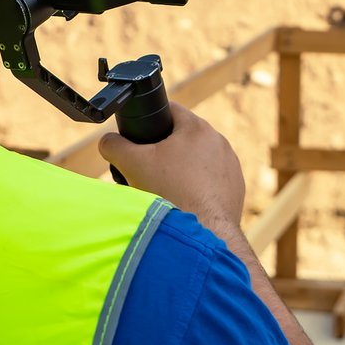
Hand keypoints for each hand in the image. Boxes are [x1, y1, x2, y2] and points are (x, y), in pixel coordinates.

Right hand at [99, 103, 244, 228]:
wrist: (200, 233)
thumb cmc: (169, 193)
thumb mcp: (131, 164)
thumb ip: (114, 146)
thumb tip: (108, 142)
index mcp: (197, 128)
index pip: (171, 110)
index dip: (152, 121)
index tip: (142, 137)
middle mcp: (219, 142)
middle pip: (185, 138)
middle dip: (167, 151)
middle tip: (150, 169)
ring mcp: (230, 167)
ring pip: (200, 161)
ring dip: (184, 170)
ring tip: (167, 189)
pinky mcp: (235, 189)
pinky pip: (212, 182)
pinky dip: (198, 189)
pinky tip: (185, 202)